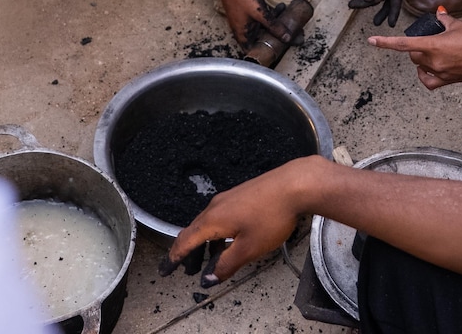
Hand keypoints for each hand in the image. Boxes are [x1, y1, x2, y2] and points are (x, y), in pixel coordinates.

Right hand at [160, 161, 309, 286]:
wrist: (296, 184)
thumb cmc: (272, 215)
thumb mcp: (248, 248)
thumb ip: (226, 264)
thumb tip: (208, 277)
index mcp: (212, 219)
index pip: (185, 240)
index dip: (174, 257)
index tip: (165, 269)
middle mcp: (217, 205)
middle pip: (195, 231)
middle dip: (189, 252)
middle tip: (186, 270)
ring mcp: (231, 196)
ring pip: (211, 223)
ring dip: (207, 243)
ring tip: (212, 260)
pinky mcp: (244, 193)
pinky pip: (224, 216)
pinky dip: (220, 232)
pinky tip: (232, 240)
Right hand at [216, 0, 292, 48]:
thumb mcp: (260, 14)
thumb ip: (273, 26)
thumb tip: (286, 38)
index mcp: (242, 34)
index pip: (251, 50)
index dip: (262, 54)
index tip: (276, 53)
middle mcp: (242, 28)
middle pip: (259, 38)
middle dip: (273, 38)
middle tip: (288, 37)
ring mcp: (245, 18)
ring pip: (261, 26)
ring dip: (274, 25)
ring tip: (288, 23)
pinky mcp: (248, 9)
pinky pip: (261, 16)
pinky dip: (270, 15)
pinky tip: (281, 9)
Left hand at [369, 13, 461, 89]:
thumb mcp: (460, 24)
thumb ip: (445, 20)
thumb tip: (439, 15)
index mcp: (434, 46)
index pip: (403, 45)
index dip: (385, 42)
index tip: (372, 40)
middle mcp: (434, 62)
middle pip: (413, 55)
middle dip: (416, 46)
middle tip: (431, 37)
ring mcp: (441, 73)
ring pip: (420, 66)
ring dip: (422, 58)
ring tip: (435, 50)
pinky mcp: (449, 80)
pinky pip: (429, 80)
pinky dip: (426, 74)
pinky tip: (430, 67)